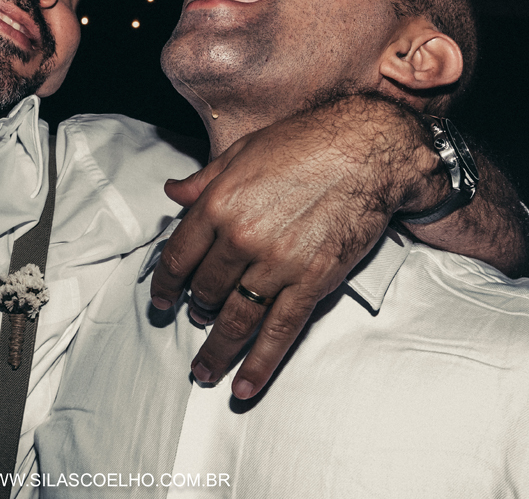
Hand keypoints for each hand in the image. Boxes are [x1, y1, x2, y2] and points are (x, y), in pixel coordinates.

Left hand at [150, 94, 438, 399]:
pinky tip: (245, 384)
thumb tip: (173, 192)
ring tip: (204, 370)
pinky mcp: (312, 281)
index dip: (165, 283)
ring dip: (218, 350)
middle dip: (196, 313)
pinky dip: (260, 362)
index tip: (161, 300)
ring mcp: (277, 263)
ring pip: (237, 319)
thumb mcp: (243, 152)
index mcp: (219, 204)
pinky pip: (280, 330)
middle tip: (193, 326)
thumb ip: (204, 180)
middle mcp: (242, 237)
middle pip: (206, 290)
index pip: (178, 256)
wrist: (366, 150)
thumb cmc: (306, 143)